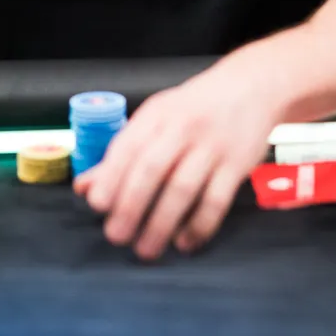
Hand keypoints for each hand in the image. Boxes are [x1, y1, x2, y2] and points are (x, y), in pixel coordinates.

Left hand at [74, 58, 278, 258]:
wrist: (251, 86)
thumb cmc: (194, 108)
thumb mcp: (157, 119)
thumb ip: (123, 153)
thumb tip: (85, 188)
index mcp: (157, 114)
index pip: (129, 146)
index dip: (110, 176)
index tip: (97, 205)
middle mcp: (183, 127)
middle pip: (152, 169)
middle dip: (131, 205)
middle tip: (116, 235)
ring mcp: (212, 146)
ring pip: (182, 188)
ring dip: (161, 223)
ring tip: (146, 249)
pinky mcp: (237, 164)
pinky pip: (216, 200)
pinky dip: (199, 225)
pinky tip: (184, 242)